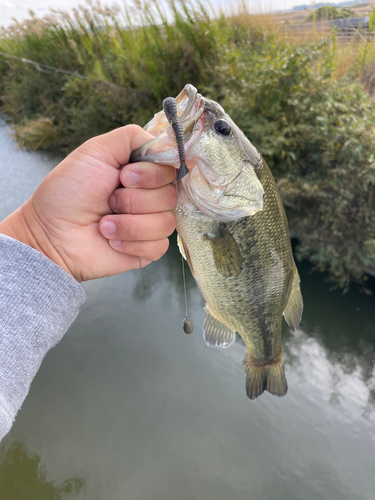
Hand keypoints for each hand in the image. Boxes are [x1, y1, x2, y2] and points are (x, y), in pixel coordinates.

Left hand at [0, 125, 176, 281]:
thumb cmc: (68, 192)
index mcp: (142, 173)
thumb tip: (166, 143)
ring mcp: (150, 224)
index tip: (124, 176)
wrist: (50, 233)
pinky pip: (158, 245)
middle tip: (109, 201)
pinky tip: (112, 240)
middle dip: (134, 199)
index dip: (151, 174)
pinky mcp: (147, 250)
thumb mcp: (96, 151)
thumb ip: (132, 137)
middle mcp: (150, 197)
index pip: (171, 168)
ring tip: (104, 224)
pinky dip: (131, 242)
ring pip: (165, 222)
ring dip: (129, 223)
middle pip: (170, 195)